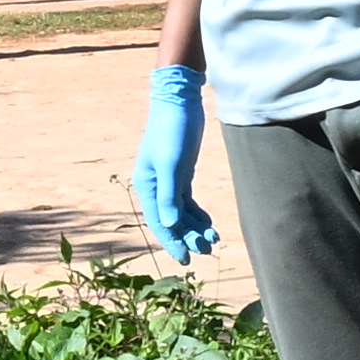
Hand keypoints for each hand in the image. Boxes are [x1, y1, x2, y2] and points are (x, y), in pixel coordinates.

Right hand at [129, 64, 219, 261]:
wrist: (179, 101)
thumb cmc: (173, 129)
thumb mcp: (172, 162)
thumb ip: (170, 193)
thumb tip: (171, 224)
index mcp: (147, 185)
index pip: (159, 221)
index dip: (172, 241)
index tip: (186, 259)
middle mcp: (154, 185)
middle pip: (171, 219)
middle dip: (188, 236)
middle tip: (207, 251)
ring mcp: (168, 179)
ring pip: (181, 211)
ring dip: (194, 227)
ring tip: (213, 240)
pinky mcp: (181, 172)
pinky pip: (187, 200)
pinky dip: (197, 213)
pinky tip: (208, 223)